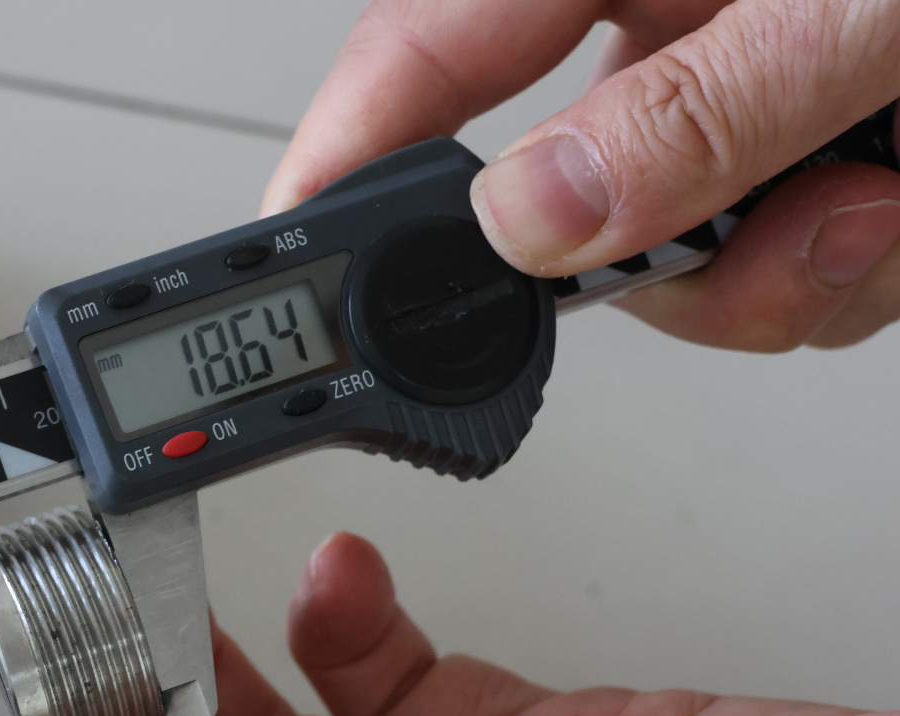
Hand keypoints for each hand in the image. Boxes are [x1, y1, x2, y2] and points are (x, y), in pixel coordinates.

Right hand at [262, 0, 899, 351]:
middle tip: (745, 249)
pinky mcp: (805, 126)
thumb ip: (713, 104)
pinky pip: (770, 250)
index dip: (343, 162)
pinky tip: (897, 203)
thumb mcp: (870, 0)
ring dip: (782, 277)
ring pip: (671, 249)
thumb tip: (541, 217)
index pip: (420, 53)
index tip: (289, 260)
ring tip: (882, 206)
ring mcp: (735, 75)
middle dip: (653, 267)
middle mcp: (667, 7)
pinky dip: (845, 265)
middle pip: (553, 191)